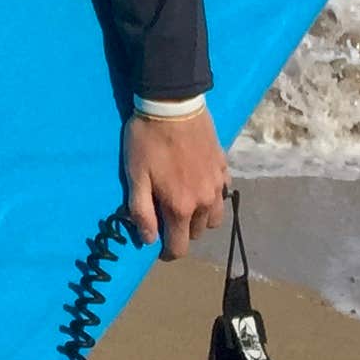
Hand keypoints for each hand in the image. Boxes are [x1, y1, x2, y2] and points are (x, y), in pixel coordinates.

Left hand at [121, 110, 227, 257]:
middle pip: (198, 232)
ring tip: (186, 208)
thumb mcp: (136, 176)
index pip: (180, 245)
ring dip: (201, 219)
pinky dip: (213, 197)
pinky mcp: (223, 166)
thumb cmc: (147, 142)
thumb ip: (141, 211)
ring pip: (215, 216)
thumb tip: (149, 239)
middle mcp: (205, 201)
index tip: (160, 249)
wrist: (172, 106)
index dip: (169, 252)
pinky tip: (201, 186)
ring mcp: (217, 184)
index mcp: (181, 207)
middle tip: (168, 222)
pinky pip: (223, 192)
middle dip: (183, 233)